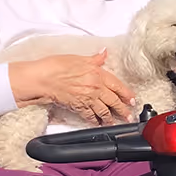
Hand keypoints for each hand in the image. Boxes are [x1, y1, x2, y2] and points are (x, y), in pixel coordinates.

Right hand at [9, 51, 135, 126]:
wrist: (42, 79)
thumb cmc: (57, 66)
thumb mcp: (79, 58)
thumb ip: (95, 58)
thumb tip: (104, 52)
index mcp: (98, 74)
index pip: (117, 85)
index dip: (126, 94)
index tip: (132, 100)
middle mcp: (95, 88)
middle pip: (113, 101)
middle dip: (123, 110)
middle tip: (129, 116)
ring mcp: (87, 99)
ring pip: (104, 111)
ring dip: (111, 118)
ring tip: (115, 122)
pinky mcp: (78, 107)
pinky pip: (90, 116)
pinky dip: (95, 121)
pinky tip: (98, 124)